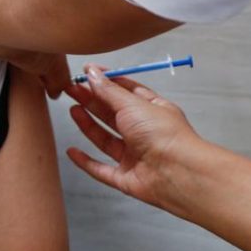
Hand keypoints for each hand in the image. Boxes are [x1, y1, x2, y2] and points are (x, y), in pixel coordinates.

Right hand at [65, 66, 201, 211]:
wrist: (178, 173)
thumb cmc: (165, 136)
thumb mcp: (133, 104)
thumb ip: (108, 91)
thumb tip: (92, 74)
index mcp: (152, 111)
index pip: (126, 92)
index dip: (106, 82)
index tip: (88, 73)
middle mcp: (144, 133)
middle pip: (112, 114)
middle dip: (91, 100)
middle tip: (72, 89)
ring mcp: (135, 156)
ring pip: (105, 139)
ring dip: (88, 124)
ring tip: (72, 109)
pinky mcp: (126, 177)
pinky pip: (101, 170)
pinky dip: (86, 162)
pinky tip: (73, 152)